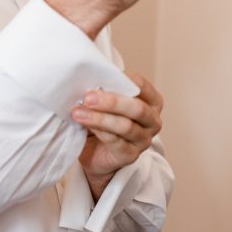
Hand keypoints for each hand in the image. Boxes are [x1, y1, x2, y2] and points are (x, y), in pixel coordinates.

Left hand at [73, 72, 162, 197]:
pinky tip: (85, 124)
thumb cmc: (105, 122)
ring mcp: (144, 140)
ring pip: (125, 126)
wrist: (97, 153)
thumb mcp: (108, 103)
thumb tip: (92, 78)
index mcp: (152, 102)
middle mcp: (153, 121)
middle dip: (112, 101)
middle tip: (88, 97)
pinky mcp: (130, 155)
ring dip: (99, 118)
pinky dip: (98, 130)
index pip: (143, 86)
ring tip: (78, 112)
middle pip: (138, 108)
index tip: (103, 76)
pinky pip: (115, 141)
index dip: (125, 80)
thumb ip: (107, 91)